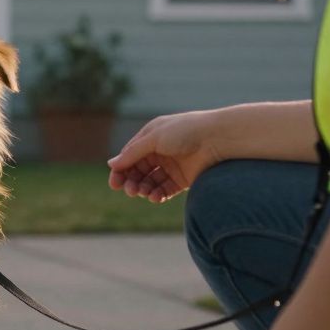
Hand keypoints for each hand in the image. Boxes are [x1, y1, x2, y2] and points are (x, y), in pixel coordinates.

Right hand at [107, 111, 222, 202]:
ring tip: (144, 193)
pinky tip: (155, 197)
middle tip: (129, 190)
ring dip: (143, 189)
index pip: (129, 156)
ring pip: (149, 182)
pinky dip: (157, 194)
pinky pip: (164, 190)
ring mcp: (171, 166)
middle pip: (138, 171)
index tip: (115, 183)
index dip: (120, 170)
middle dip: (131, 181)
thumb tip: (112, 164)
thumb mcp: (154, 138)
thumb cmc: (186, 131)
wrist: (217, 139)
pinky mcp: (182, 179)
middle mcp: (159, 151)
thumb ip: (132, 152)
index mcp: (151, 137)